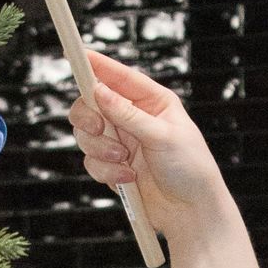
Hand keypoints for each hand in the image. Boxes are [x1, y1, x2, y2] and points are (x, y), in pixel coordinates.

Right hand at [69, 53, 230, 244]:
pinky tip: (128, 179)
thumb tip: (99, 91)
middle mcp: (133, 118)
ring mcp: (121, 142)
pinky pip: (91, 161)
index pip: (119, 76)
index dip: (96, 65)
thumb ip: (128, 113)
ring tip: (126, 162)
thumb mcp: (162, 135)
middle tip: (99, 128)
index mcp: (152, 101)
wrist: (191, 211)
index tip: (77, 55)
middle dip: (90, 117)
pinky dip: (106, 171)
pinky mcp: (112, 165)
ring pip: (86, 134)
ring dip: (102, 150)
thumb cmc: (190, 168)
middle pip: (91, 104)